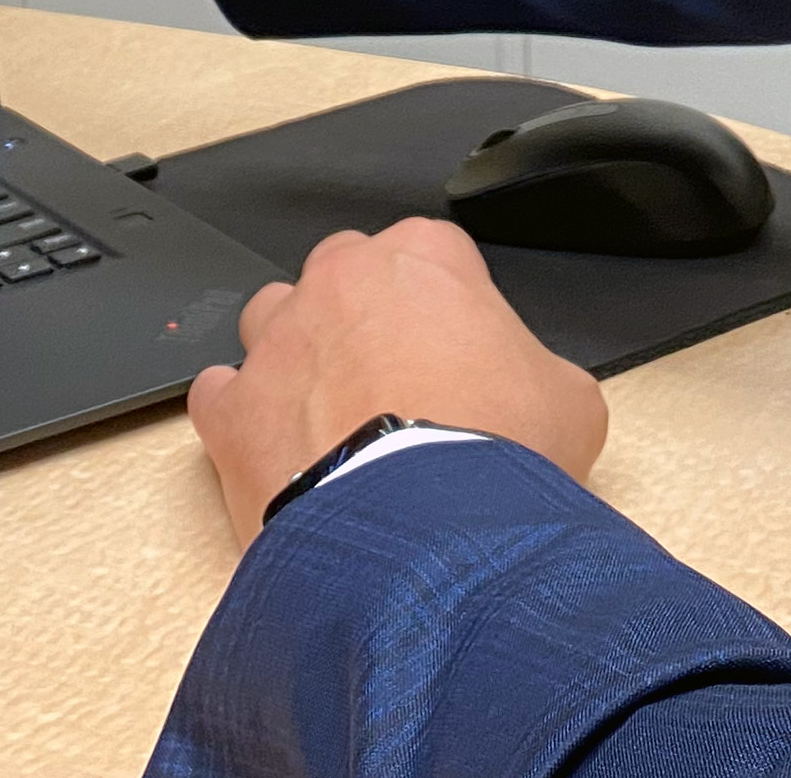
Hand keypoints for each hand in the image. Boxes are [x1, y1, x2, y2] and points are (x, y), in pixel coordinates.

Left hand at [187, 219, 606, 547]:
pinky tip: (276, 451)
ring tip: (332, 417)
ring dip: (296, 356)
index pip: (431, 252)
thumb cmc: (494, 458)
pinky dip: (242, 416)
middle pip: (342, 274)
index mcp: (424, 259)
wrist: (429, 538)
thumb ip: (535, 370)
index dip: (446, 304)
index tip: (456, 346)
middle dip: (362, 316)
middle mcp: (340, 283)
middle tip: (397, 380)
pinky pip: (221, 392)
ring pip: (270, 320)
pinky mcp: (234, 410)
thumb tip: (532, 393)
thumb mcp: (568, 400)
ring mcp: (278, 342)